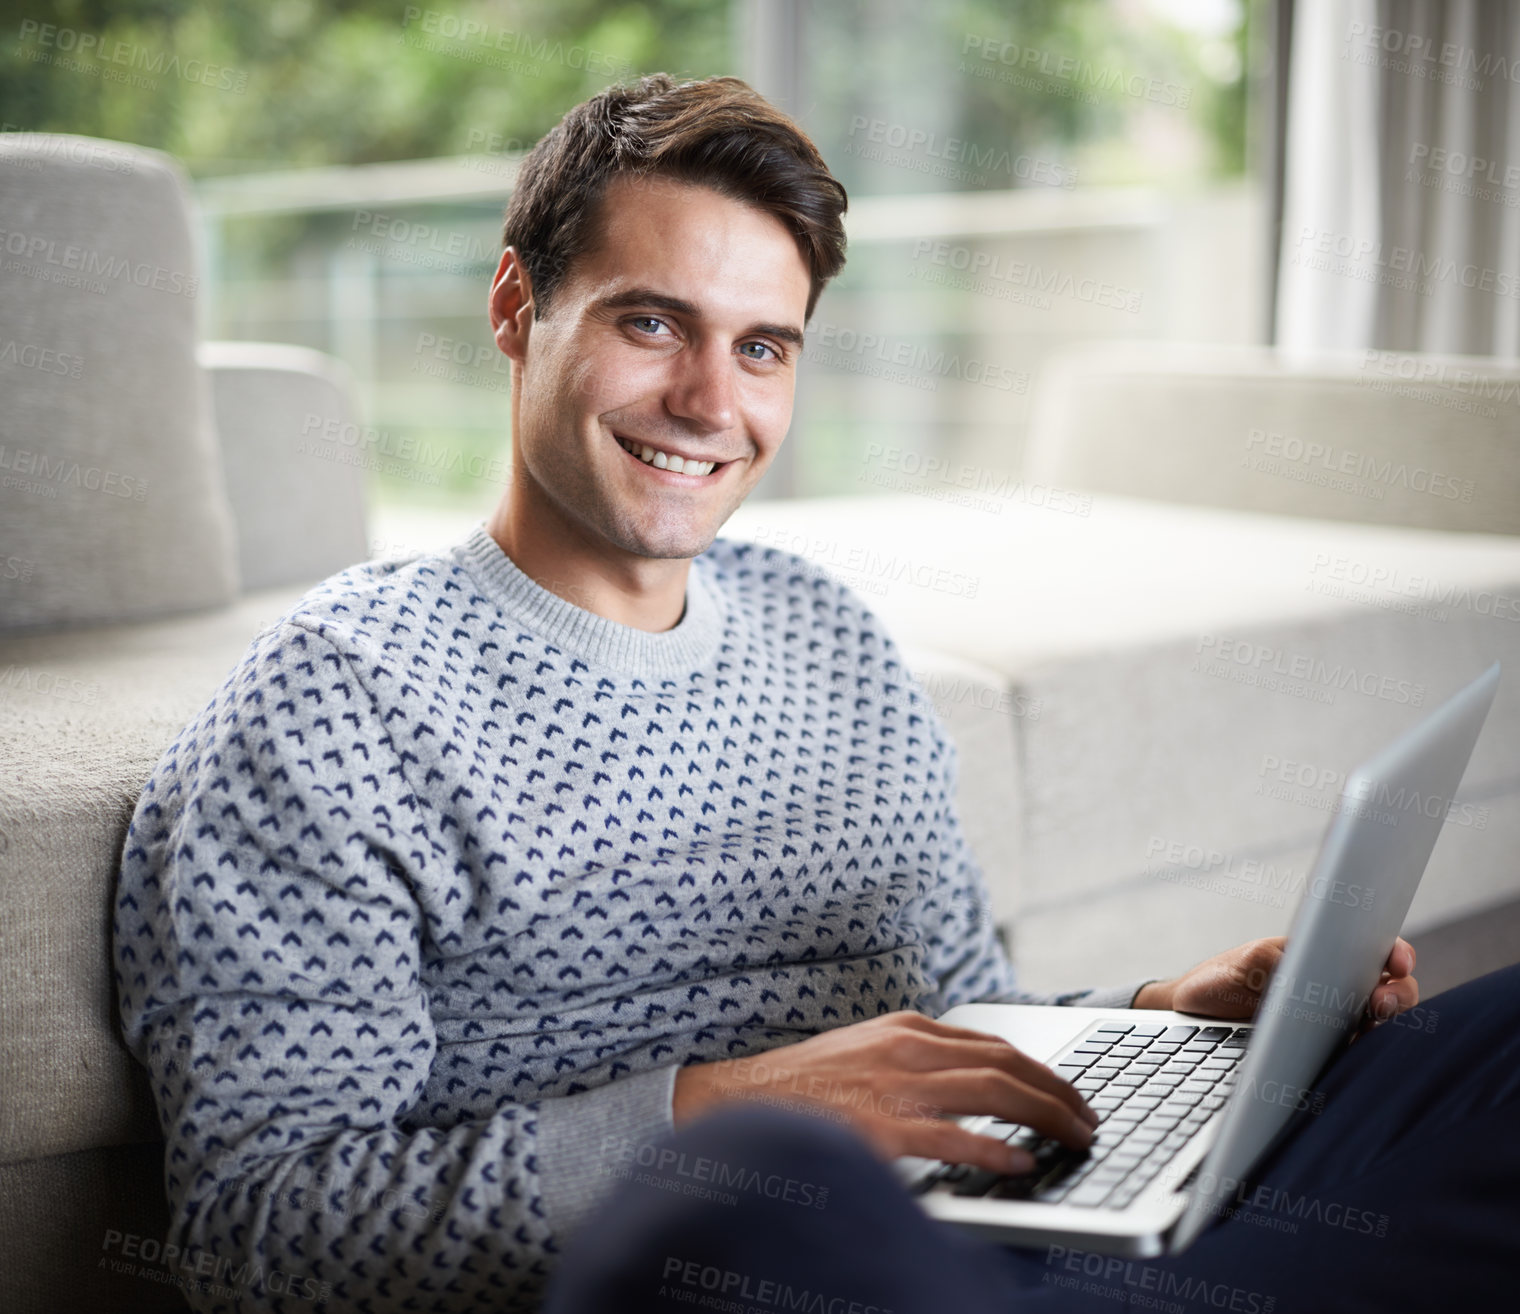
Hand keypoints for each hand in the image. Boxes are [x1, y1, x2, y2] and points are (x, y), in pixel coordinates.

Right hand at [671, 1011, 1099, 1176]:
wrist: (737, 1102)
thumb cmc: (801, 1086)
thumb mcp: (864, 1051)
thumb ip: (913, 1058)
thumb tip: (969, 1081)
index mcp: (905, 1029)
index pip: (994, 1042)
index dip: (1041, 1069)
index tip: (1067, 1093)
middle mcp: (906, 1048)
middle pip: (1006, 1061)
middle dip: (1058, 1091)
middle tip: (1088, 1119)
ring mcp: (894, 1087)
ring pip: (993, 1089)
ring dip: (1046, 1114)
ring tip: (1075, 1137)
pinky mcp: (879, 1128)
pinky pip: (953, 1137)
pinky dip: (995, 1149)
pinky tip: (1022, 1163)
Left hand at [1134, 936, 1418, 1027]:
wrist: (1192, 1012)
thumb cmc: (1221, 978)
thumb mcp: (1246, 961)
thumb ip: (1276, 961)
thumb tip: (1305, 971)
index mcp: (1324, 957)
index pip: (1375, 952)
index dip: (1396, 955)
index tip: (1396, 963)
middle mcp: (1336, 989)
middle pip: (1390, 992)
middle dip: (1399, 995)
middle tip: (1381, 1002)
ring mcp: (1333, 1023)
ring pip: (1380, 1025)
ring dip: (1387, 1026)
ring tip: (1372, 1024)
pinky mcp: (1321, 1054)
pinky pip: (1353, 1055)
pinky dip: (1362, 1054)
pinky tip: (1355, 1052)